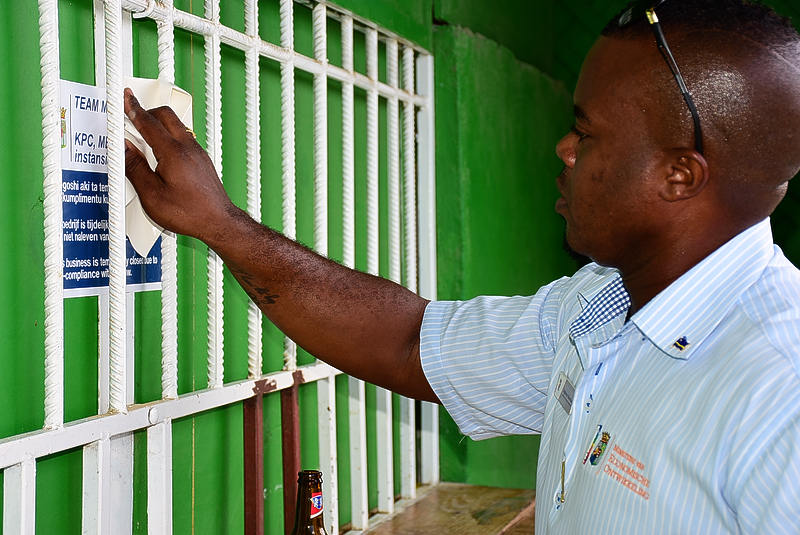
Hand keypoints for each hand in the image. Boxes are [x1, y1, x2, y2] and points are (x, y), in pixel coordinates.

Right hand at [123, 88, 236, 241]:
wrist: (219, 222)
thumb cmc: (190, 213)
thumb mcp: (151, 195)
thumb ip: (135, 168)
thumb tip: (123, 148)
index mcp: (173, 153)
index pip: (149, 122)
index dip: (133, 109)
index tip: (125, 97)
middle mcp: (188, 148)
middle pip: (166, 115)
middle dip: (147, 112)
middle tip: (131, 118)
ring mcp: (198, 153)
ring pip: (176, 126)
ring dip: (159, 126)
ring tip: (143, 140)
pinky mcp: (202, 161)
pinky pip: (183, 139)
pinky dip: (169, 138)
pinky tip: (161, 156)